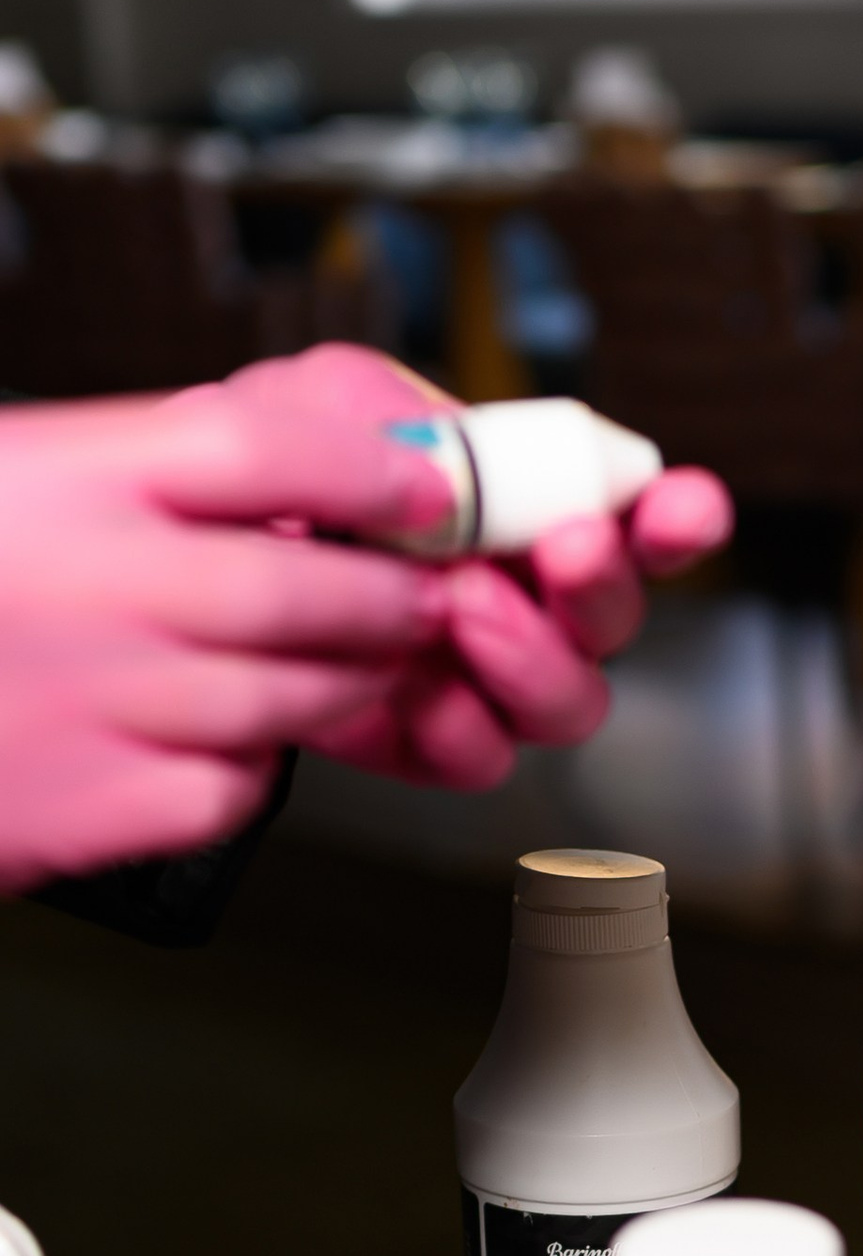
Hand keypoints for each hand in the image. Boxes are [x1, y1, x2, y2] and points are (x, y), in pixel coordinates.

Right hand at [0, 380, 448, 885]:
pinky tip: (230, 742)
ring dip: (345, 685)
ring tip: (351, 666)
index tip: (427, 486)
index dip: (375, 468)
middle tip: (423, 596)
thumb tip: (302, 451)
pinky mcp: (84, 806)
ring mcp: (89, 701)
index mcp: (59, 475)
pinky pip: (231, 789)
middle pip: (303, 588)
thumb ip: (133, 466)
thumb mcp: (9, 475)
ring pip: (288, 697)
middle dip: (391, 598)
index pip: (265, 448)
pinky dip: (254, 770)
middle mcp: (83, 585)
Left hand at [206, 347, 731, 792]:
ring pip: (569, 703)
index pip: (638, 520)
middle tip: (564, 548)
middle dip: (603, 586)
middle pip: (617, 622)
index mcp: (529, 512)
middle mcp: (529, 603)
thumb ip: (395, 408)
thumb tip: (454, 447)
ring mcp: (485, 680)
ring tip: (463, 607)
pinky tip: (408, 681)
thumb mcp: (319, 401)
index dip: (679, 518)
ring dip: (532, 657)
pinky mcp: (429, 743)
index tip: (685, 504)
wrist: (187, 561)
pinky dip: (453, 723)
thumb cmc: (269, 476)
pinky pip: (480, 758)